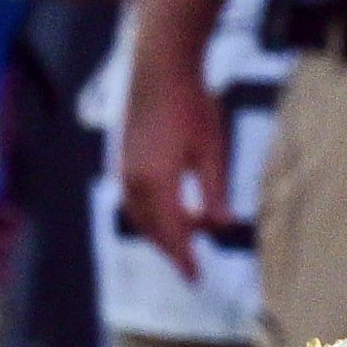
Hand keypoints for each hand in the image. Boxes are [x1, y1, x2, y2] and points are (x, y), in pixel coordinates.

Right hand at [116, 49, 227, 278]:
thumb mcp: (211, 150)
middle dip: (173, 248)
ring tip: (189, 232)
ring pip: (140, 217)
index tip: (196, 277)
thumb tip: (222, 226)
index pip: (171, 233)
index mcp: (156, 182)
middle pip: (152, 230)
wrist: (161, 69)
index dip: (184, 258)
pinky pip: (134, 201)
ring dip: (162, 231)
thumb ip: (215, 192)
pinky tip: (171, 209)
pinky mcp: (123, 160)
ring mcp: (124, 170)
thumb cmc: (190, 105)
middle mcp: (133, 181)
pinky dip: (152, 214)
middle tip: (194, 260)